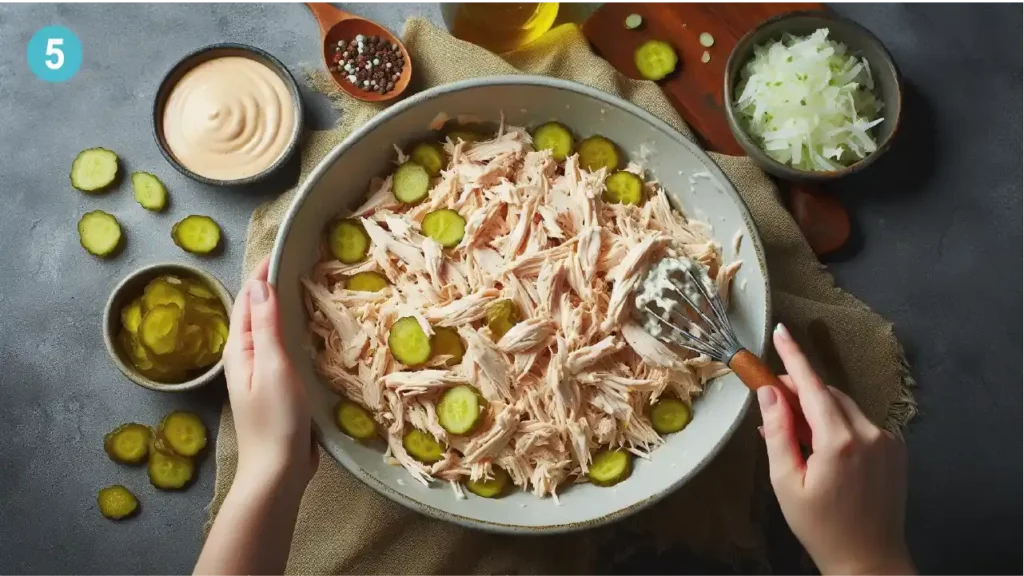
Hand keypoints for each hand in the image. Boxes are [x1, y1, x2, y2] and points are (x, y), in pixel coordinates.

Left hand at [224, 257, 317, 487]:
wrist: (278, 471)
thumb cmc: (275, 420)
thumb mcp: (272, 367)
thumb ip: (266, 325)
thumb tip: (260, 282)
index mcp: (240, 349)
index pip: (249, 297)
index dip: (265, 270)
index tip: (288, 245)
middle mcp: (247, 356)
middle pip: (259, 310)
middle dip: (276, 283)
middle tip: (305, 259)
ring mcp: (263, 372)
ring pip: (274, 328)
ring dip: (288, 306)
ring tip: (313, 285)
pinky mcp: (280, 385)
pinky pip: (287, 347)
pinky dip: (298, 330)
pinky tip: (316, 328)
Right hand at [759, 323, 914, 575]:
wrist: (869, 560)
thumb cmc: (820, 527)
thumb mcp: (785, 482)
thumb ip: (777, 433)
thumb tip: (769, 393)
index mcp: (839, 441)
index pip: (813, 386)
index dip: (794, 357)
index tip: (781, 331)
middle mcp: (869, 434)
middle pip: (828, 394)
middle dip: (800, 392)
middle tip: (773, 403)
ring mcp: (888, 441)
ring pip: (844, 408)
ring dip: (819, 412)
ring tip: (796, 438)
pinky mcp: (896, 450)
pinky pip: (860, 424)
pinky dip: (838, 426)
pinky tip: (823, 450)